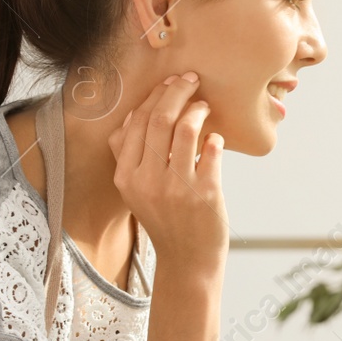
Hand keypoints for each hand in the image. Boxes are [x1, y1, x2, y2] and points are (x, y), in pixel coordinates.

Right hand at [107, 72, 227, 274]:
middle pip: (159, 118)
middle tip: (192, 80)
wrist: (186, 260)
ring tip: (205, 107)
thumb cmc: (164, 219)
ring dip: (198, 110)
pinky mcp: (205, 194)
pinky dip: (215, 139)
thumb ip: (129, 155)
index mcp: (126, 176)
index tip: (170, 83)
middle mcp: (147, 180)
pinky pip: (212, 151)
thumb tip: (135, 114)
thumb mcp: (135, 190)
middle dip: (177, 91)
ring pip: (185, 129)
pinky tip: (216, 139)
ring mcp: (176, 187)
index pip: (137, 121)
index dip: (155, 95)